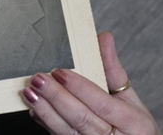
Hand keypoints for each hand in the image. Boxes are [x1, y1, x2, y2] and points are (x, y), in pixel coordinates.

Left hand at [23, 32, 159, 134]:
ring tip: (30, 93)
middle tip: (38, 79)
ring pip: (67, 131)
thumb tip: (103, 37)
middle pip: (82, 118)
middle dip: (57, 97)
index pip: (102, 103)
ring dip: (46, 111)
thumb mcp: (130, 99)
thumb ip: (113, 69)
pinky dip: (46, 123)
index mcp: (133, 123)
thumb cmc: (133, 125)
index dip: (79, 87)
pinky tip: (35, 110)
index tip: (59, 71)